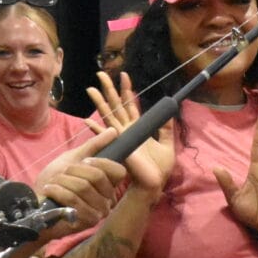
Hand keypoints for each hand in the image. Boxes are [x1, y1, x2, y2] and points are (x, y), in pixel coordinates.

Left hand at [32, 149, 128, 239]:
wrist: (35, 204)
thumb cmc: (55, 182)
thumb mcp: (73, 158)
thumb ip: (94, 146)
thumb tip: (114, 131)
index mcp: (108, 185)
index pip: (118, 171)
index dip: (101, 162)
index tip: (84, 161)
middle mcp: (108, 200)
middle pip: (98, 177)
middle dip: (75, 170)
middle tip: (62, 173)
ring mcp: (98, 213)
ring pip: (83, 187)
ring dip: (63, 181)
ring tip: (53, 183)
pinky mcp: (86, 222)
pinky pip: (73, 200)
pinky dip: (57, 191)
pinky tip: (49, 191)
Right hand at [85, 75, 175, 195]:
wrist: (153, 183)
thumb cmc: (159, 168)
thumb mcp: (167, 143)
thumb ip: (166, 128)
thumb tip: (171, 111)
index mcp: (137, 128)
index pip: (130, 104)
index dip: (127, 90)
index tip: (124, 75)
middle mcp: (126, 130)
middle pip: (115, 105)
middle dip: (109, 89)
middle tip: (101, 74)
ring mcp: (121, 137)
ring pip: (108, 115)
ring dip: (99, 102)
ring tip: (90, 88)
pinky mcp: (120, 145)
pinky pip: (105, 135)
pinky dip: (95, 128)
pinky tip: (86, 121)